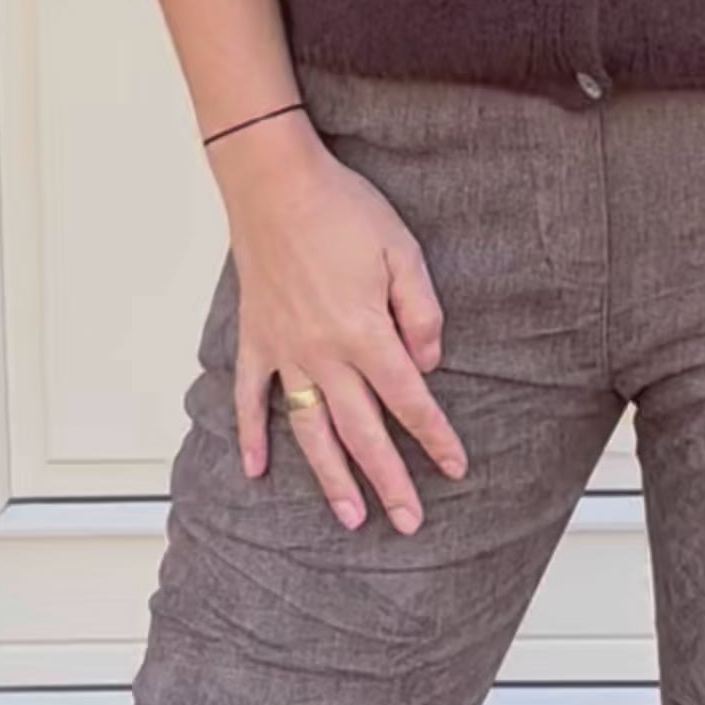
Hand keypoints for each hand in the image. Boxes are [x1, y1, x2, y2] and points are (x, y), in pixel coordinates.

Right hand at [214, 113, 469, 534]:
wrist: (275, 182)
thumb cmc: (343, 209)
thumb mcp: (403, 251)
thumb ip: (422, 311)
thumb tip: (428, 363)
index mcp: (366, 333)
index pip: (409, 400)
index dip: (435, 437)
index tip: (455, 467)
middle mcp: (324, 353)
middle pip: (362, 431)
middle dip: (389, 480)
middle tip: (408, 522)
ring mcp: (285, 351)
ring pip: (310, 428)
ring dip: (330, 476)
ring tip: (349, 516)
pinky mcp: (256, 339)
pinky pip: (249, 397)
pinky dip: (250, 436)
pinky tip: (255, 471)